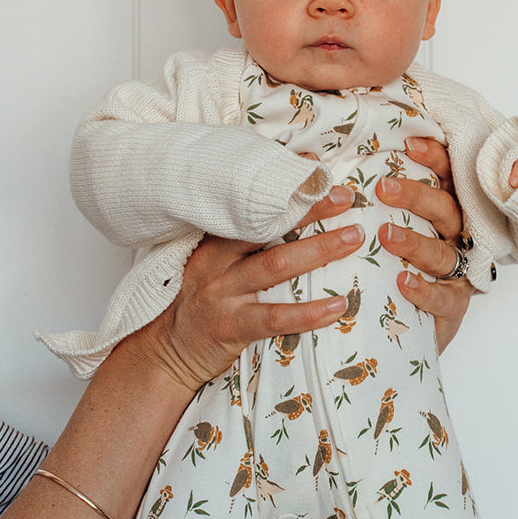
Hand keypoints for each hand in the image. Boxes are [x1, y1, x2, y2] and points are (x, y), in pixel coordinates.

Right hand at [135, 185, 361, 391]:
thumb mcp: (209, 265)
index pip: (249, 205)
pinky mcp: (231, 326)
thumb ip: (238, 242)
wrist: (165, 353)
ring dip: (319, 250)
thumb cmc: (196, 305)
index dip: (281, 185)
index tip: (311, 165)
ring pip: (276, 265)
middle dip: (309, 210)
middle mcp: (216, 262)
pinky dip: (309, 312)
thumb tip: (281, 215)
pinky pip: (275, 317)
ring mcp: (223, 293)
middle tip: (345, 197)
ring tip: (352, 238)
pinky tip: (337, 306)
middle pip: (267, 228)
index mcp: (213, 242)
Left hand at [376, 137, 472, 352]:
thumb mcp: (379, 232)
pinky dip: (423, 289)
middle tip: (382, 188)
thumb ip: (366, 202)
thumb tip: (320, 166)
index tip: (407, 145)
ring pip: (444, 254)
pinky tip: (403, 281)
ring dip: (415, 243)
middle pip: (446, 211)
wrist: (397, 332)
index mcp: (440, 215)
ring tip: (386, 236)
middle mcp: (454, 241)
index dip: (433, 159)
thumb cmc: (385, 271)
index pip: (445, 179)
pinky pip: (443, 298)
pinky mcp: (452, 309)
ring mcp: (456, 276)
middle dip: (416, 196)